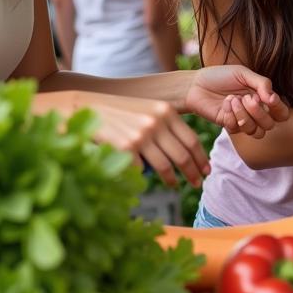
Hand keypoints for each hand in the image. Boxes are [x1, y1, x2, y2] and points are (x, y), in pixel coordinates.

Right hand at [78, 92, 210, 187]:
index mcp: (166, 112)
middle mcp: (156, 122)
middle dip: (192, 173)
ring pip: (165, 166)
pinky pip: (141, 169)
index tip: (207, 170)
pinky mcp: (125, 147)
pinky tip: (147, 179)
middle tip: (198, 184)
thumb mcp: (148, 110)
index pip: (192, 139)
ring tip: (175, 185)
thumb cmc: (119, 112)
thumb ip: (166, 126)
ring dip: (172, 180)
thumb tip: (185, 152)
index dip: (201, 158)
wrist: (85, 106)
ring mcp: (141, 135)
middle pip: (182, 155)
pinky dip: (144, 176)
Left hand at [186, 65, 289, 137]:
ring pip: (255, 131)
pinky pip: (236, 129)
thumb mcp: (243, 73)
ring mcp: (242, 120)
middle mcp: (255, 112)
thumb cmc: (220, 76)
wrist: (195, 84)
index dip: (278, 108)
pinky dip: (230, 115)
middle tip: (246, 98)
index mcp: (263, 99)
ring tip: (232, 100)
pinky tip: (225, 103)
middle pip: (270, 125)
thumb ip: (262, 83)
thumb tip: (273, 98)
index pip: (281, 113)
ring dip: (244, 115)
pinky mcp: (229, 126)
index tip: (268, 97)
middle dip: (259, 112)